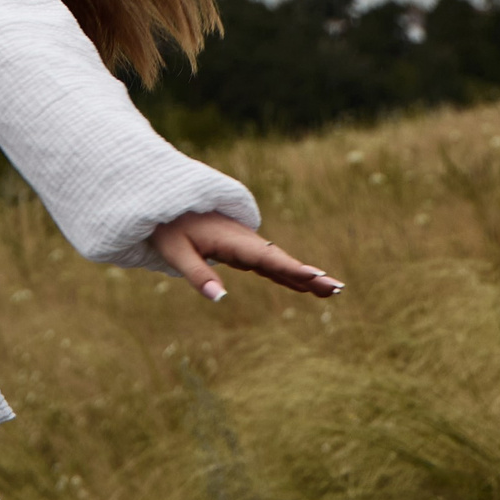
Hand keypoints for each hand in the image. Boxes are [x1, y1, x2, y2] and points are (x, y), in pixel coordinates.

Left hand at [148, 211, 343, 302]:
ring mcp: (245, 244)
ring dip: (303, 276)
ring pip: (278, 263)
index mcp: (232, 240)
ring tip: (331, 290)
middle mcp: (244, 241)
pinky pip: (268, 263)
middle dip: (309, 275)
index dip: (291, 268)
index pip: (266, 258)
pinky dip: (287, 273)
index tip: (315, 275)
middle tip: (337, 289)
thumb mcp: (175, 252)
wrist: (163, 201)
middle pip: (281, 261)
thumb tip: (220, 299)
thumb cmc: (167, 227)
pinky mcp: (240, 248)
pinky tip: (302, 284)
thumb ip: (198, 275)